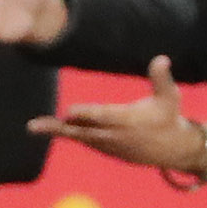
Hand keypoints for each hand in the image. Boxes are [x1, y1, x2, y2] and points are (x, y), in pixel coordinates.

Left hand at [31, 56, 206, 174]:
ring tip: (34, 126)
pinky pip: (84, 141)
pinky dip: (68, 135)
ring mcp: (109, 145)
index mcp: (129, 120)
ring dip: (57, 131)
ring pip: (80, 137)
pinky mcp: (106, 149)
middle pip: (84, 130)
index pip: (105, 117)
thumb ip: (162, 78)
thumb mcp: (170, 97)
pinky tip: (49, 128)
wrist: (172, 149)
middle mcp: (115, 135)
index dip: (88, 114)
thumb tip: (161, 58)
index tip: (70, 112)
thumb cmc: (168, 117)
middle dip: (60, 128)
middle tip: (35, 125)